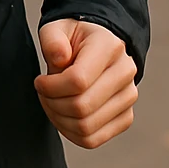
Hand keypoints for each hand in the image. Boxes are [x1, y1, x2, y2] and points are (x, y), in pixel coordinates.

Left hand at [34, 19, 137, 148]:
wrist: (97, 44)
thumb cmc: (73, 37)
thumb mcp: (57, 28)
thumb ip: (53, 40)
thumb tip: (59, 59)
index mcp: (110, 46)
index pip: (78, 80)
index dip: (51, 87)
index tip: (40, 81)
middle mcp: (125, 72)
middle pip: (82, 107)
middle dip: (53, 104)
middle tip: (44, 93)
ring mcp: (129, 97)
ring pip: (86, 127)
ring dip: (59, 120)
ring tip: (52, 103)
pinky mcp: (125, 117)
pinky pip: (93, 139)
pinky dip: (71, 134)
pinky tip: (63, 116)